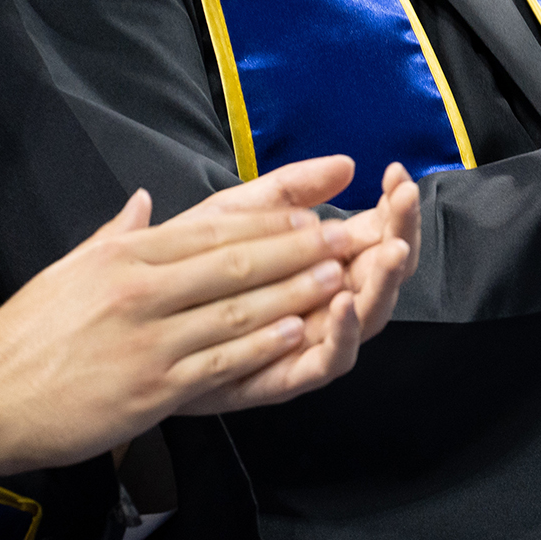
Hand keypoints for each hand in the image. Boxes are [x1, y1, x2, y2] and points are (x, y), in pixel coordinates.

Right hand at [0, 158, 395, 479]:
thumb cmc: (22, 339)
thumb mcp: (64, 270)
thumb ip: (116, 236)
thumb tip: (147, 202)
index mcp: (121, 256)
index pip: (209, 230)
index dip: (267, 222)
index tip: (311, 213)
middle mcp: (137, 289)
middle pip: (235, 262)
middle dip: (299, 248)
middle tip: (349, 236)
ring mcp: (148, 339)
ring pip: (238, 308)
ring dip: (296, 291)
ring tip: (341, 276)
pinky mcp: (152, 387)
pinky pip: (221, 360)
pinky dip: (264, 344)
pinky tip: (300, 331)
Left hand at [168, 156, 418, 351]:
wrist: (136, 328)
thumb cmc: (183, 274)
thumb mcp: (234, 217)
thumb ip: (288, 191)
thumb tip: (345, 164)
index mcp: (322, 261)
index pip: (377, 232)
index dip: (394, 206)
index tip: (397, 177)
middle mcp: (328, 301)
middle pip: (384, 272)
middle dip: (401, 234)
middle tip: (404, 203)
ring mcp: (312, 339)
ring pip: (369, 316)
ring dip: (385, 282)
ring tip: (391, 248)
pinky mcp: (287, 375)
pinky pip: (329, 362)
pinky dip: (344, 334)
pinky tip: (342, 302)